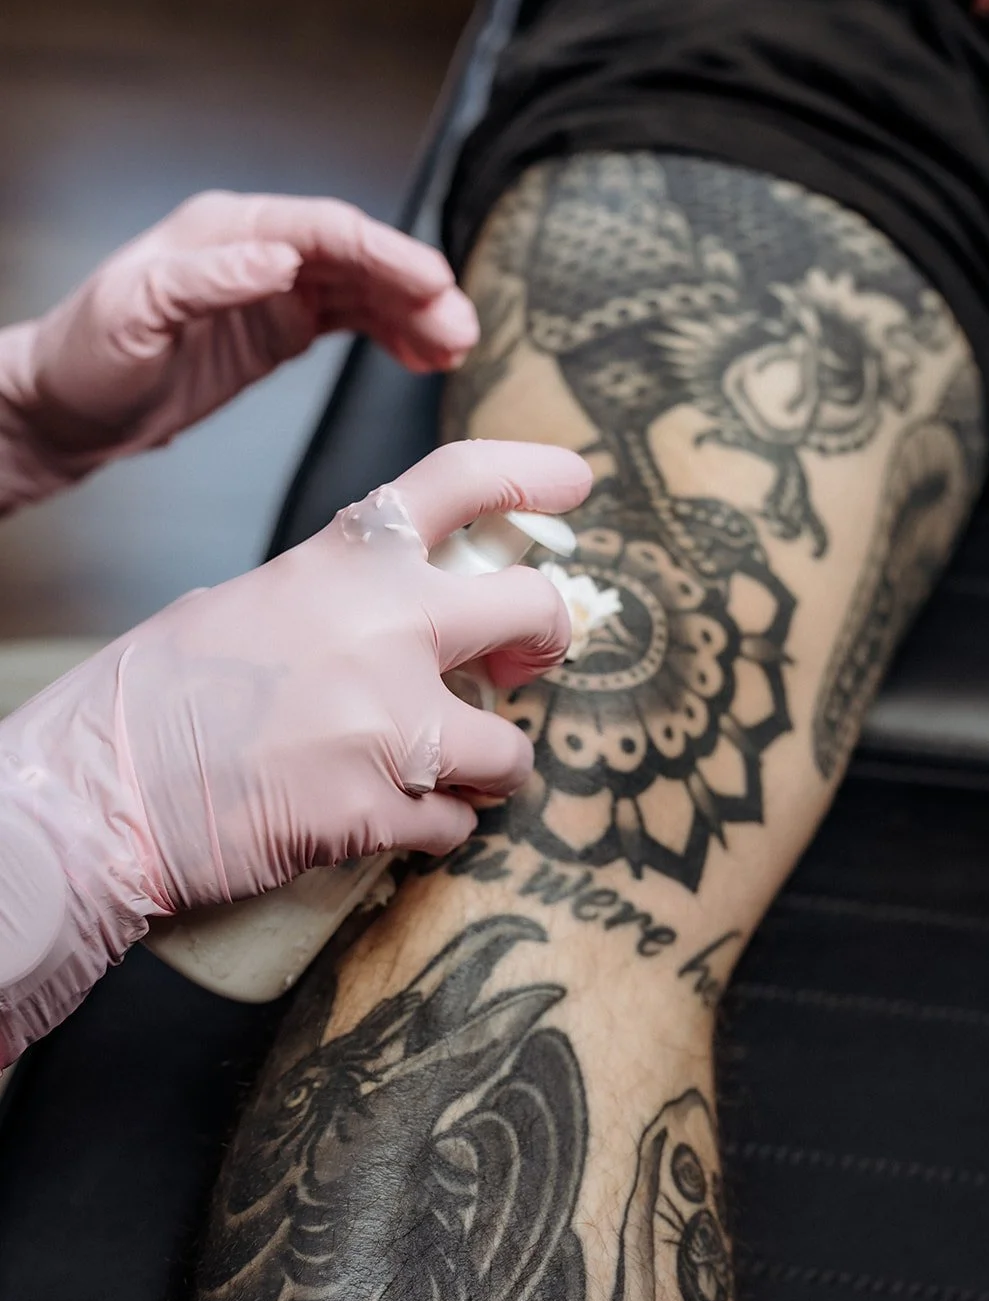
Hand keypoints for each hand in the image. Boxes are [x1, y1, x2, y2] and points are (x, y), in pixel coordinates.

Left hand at [0, 192, 479, 508]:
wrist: (69, 408)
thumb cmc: (88, 357)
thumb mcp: (136, 311)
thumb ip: (209, 278)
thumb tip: (279, 257)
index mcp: (228, 230)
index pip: (325, 231)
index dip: (387, 256)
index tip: (434, 286)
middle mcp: (258, 249)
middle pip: (358, 258)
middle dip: (417, 290)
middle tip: (462, 331)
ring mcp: (273, 288)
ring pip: (364, 291)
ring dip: (415, 316)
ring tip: (455, 349)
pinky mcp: (279, 328)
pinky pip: (352, 322)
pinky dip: (391, 336)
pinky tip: (422, 357)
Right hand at [0, 439, 591, 1064]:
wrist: (101, 789)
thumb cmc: (162, 695)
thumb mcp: (252, 605)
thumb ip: (343, 601)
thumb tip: (411, 623)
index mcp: (344, 563)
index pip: (458, 483)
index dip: (529, 474)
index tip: (574, 482)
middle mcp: (385, 629)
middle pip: (531, 609)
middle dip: (547, 639)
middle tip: (527, 664)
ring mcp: (392, 723)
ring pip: (512, 747)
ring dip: (488, 764)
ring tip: (442, 771)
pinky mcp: (383, 809)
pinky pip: (457, 823)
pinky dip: (435, 826)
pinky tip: (387, 819)